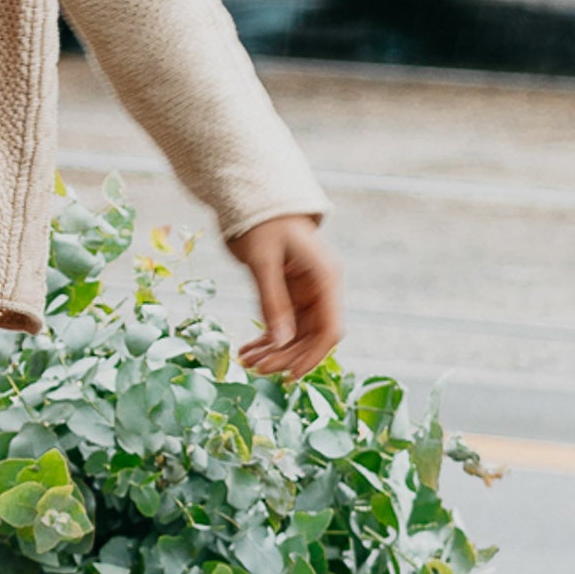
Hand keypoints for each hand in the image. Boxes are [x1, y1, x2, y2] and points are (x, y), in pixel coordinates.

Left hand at [228, 214, 341, 380]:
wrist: (255, 198)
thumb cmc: (262, 222)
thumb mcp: (263, 261)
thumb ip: (272, 300)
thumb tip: (280, 342)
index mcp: (325, 278)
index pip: (329, 329)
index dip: (312, 356)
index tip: (288, 375)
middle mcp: (321, 289)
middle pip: (310, 336)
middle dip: (284, 355)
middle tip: (253, 368)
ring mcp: (306, 292)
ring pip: (295, 334)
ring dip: (273, 351)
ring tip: (244, 362)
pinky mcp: (290, 293)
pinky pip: (282, 323)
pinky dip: (266, 338)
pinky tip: (247, 350)